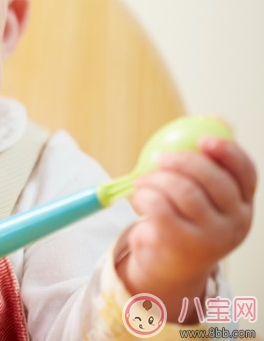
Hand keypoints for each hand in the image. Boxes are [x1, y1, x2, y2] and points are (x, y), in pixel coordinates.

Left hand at [118, 136, 255, 318]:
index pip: (246, 173)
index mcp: (243, 205)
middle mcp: (235, 223)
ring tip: (141, 181)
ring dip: (155, 179)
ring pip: (184, 192)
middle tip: (159, 157)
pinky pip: (160, 208)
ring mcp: (212, 237)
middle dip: (182, 162)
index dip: (228, 153)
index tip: (204, 139)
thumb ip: (207, 161)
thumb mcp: (200, 194)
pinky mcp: (183, 245)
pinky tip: (138, 198)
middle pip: (213, 180)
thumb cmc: (182, 220)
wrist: (168, 267)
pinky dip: (144, 196)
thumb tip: (216, 118)